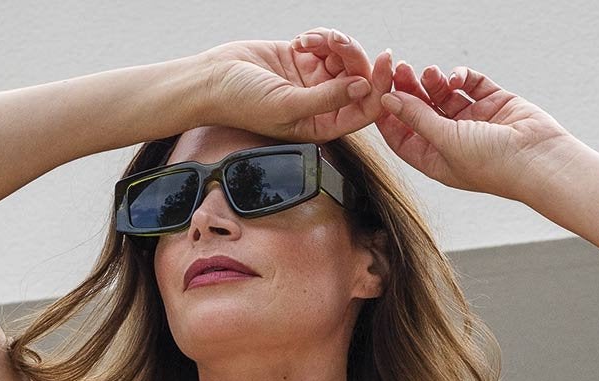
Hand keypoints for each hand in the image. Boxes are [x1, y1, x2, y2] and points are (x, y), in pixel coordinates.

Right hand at [192, 30, 395, 142]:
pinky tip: (302, 39)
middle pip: (358, 79)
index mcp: (321, 126)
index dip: (379, 87)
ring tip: (310, 39)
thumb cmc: (242, 103)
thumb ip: (326, 99)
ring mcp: (313, 81)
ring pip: (345, 57)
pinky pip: (327, 43)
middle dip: (353, 56)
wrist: (213, 80)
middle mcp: (321, 105)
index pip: (363, 110)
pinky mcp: (303, 59)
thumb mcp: (287, 105)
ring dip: (335, 42)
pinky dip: (320, 36)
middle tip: (336, 41)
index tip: (385, 60)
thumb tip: (362, 88)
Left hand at [374, 58, 575, 198]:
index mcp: (436, 160)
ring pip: (443, 95)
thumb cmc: (493, 164)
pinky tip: (456, 77)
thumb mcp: (446, 141)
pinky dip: (460, 76)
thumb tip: (388, 100)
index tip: (379, 93)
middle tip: (400, 68)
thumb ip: (417, 118)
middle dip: (409, 91)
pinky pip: (470, 84)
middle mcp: (451, 141)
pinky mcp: (492, 102)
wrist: (539, 158)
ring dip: (433, 81)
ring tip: (430, 72)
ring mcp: (472, 121)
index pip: (402, 138)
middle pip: (420, 112)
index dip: (389, 117)